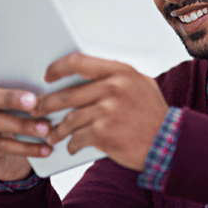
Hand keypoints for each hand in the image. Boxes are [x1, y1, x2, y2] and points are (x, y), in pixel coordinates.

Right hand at [0, 53, 52, 180]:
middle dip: (10, 97)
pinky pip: (3, 146)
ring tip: (46, 130)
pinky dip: (27, 148)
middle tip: (34, 101)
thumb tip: (59, 80)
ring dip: (24, 125)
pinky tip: (46, 149)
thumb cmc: (29, 126)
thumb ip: (37, 94)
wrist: (20, 163)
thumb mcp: (33, 109)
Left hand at [34, 52, 168, 171]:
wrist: (169, 142)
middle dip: (47, 104)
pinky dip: (71, 144)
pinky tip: (70, 146)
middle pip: (67, 94)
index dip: (58, 68)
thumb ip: (117, 76)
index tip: (47, 76)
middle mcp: (113, 87)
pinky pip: (77, 137)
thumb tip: (86, 73)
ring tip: (52, 134)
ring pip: (69, 118)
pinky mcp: (103, 133)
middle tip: (37, 110)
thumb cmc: (154, 114)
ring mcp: (107, 110)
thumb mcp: (142, 84)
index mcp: (120, 71)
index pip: (78, 62)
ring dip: (57, 129)